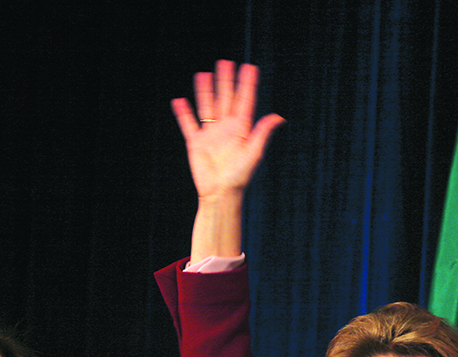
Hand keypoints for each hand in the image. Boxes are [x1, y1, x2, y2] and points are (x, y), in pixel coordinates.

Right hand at [171, 60, 284, 260]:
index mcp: (241, 129)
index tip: (250, 68)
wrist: (220, 193)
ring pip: (207, 107)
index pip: (244, 101)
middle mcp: (226, 129)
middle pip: (225, 99)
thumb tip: (278, 116)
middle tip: (225, 62)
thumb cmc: (239, 177)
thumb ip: (262, 133)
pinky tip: (179, 101)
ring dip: (205, 91)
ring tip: (203, 74)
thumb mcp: (254, 153)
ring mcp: (210, 135)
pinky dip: (183, 113)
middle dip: (225, 81)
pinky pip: (188, 124)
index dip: (247, 85)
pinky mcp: (195, 143)